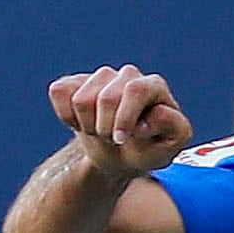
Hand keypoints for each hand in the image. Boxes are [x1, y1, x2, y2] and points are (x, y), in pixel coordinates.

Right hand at [48, 65, 194, 178]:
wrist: (117, 157)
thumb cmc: (146, 150)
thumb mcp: (169, 148)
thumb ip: (174, 128)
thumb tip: (151, 116)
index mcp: (154, 86)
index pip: (135, 90)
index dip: (124, 120)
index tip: (120, 141)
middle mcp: (129, 75)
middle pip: (106, 98)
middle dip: (106, 129)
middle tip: (113, 140)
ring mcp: (101, 77)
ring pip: (81, 100)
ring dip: (89, 126)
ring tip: (101, 132)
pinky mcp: (75, 81)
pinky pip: (60, 93)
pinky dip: (67, 117)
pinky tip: (83, 123)